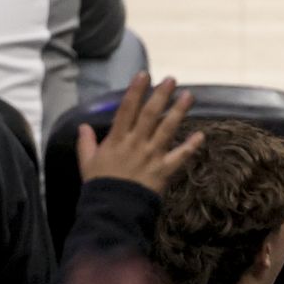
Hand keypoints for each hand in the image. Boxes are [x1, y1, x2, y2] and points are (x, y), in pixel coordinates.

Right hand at [77, 73, 204, 192]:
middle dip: (161, 95)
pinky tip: (201, 135)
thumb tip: (83, 126)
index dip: (136, 91)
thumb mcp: (87, 162)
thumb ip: (86, 143)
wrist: (113, 208)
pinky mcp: (164, 170)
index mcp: (116, 139)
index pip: (126, 109)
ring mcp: (152, 155)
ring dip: (179, 111)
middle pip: (150, 114)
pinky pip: (180, 156)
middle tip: (171, 80)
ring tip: (189, 96)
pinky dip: (191, 146)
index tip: (144, 75)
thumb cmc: (99, 184)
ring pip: (167, 129)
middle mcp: (136, 143)